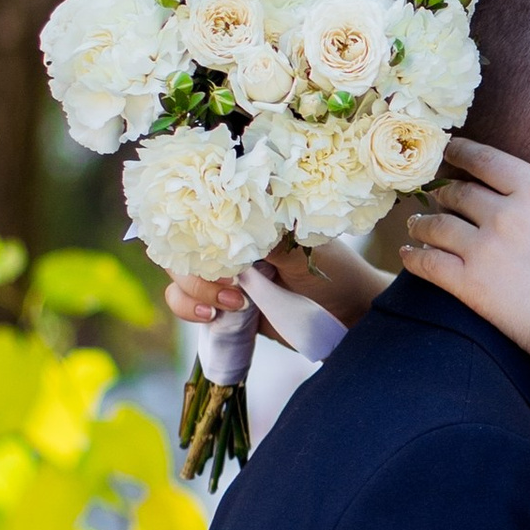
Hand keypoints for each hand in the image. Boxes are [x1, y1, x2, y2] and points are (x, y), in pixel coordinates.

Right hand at [163, 238, 387, 339]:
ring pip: (180, 277)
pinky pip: (188, 304)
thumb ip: (269, 241)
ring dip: (192, 291)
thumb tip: (237, 222)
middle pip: (183, 246)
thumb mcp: (304, 254)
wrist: (349, 315)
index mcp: (248, 219)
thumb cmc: (334, 274)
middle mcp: (230, 242)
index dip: (194, 227)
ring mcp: (224, 274)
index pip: (203, 211)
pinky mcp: (222, 305)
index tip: (213, 249)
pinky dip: (190, 309)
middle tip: (231, 286)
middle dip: (195, 268)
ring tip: (232, 305)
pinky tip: (213, 317)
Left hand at [405, 117, 529, 393]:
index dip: (462, 152)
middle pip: (457, 192)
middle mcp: (504, 212)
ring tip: (416, 225)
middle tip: (433, 193)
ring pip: (436, 224)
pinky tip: (409, 256)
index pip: (486, 159)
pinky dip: (414, 257)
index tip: (449, 150)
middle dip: (442, 190)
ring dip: (422, 222)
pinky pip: (428, 263)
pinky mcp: (469, 286)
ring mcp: (483, 249)